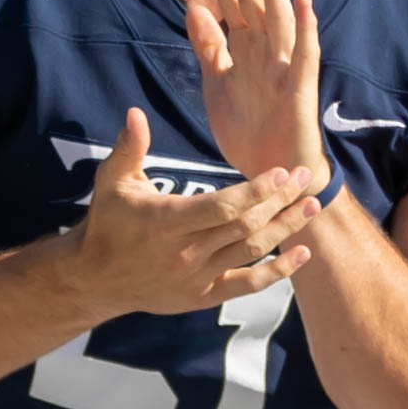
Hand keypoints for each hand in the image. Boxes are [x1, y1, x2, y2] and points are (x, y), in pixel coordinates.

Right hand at [70, 109, 318, 319]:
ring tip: (313, 205)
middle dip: (280, 200)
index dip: (255, 191)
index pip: (220, 207)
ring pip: (252, 252)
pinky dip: (278, 272)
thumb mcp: (112, 181)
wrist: (95, 279)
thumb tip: (136, 112)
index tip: (282, 172)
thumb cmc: (109, 221)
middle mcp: (185, 252)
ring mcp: (196, 278)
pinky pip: (247, 285)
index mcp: (165, 222)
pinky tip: (303, 253)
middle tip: (307, 176)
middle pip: (244, 226)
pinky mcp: (203, 296)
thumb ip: (129, 147)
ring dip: (286, 228)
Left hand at [185, 0, 328, 190]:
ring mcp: (285, 69)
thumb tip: (194, 8)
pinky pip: (305, 57)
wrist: (269, 175)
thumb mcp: (217, 84)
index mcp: (247, 49)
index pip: (229, 3)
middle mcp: (268, 52)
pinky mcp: (300, 91)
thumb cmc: (248, 131)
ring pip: (280, 21)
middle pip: (252, 3)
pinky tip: (306, 2)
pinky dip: (308, 30)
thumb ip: (209, 48)